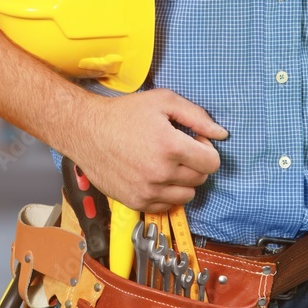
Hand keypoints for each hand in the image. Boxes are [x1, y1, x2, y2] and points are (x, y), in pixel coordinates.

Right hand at [69, 89, 227, 212]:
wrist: (84, 131)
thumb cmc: (123, 113)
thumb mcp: (162, 101)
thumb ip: (196, 116)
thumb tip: (222, 134)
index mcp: (171, 147)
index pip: (212, 162)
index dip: (206, 149)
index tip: (192, 141)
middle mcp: (161, 173)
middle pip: (200, 179)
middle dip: (194, 164)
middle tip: (176, 151)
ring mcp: (147, 190)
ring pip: (186, 195)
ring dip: (182, 181)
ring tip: (165, 165)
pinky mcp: (135, 201)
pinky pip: (166, 205)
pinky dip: (165, 193)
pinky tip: (152, 176)